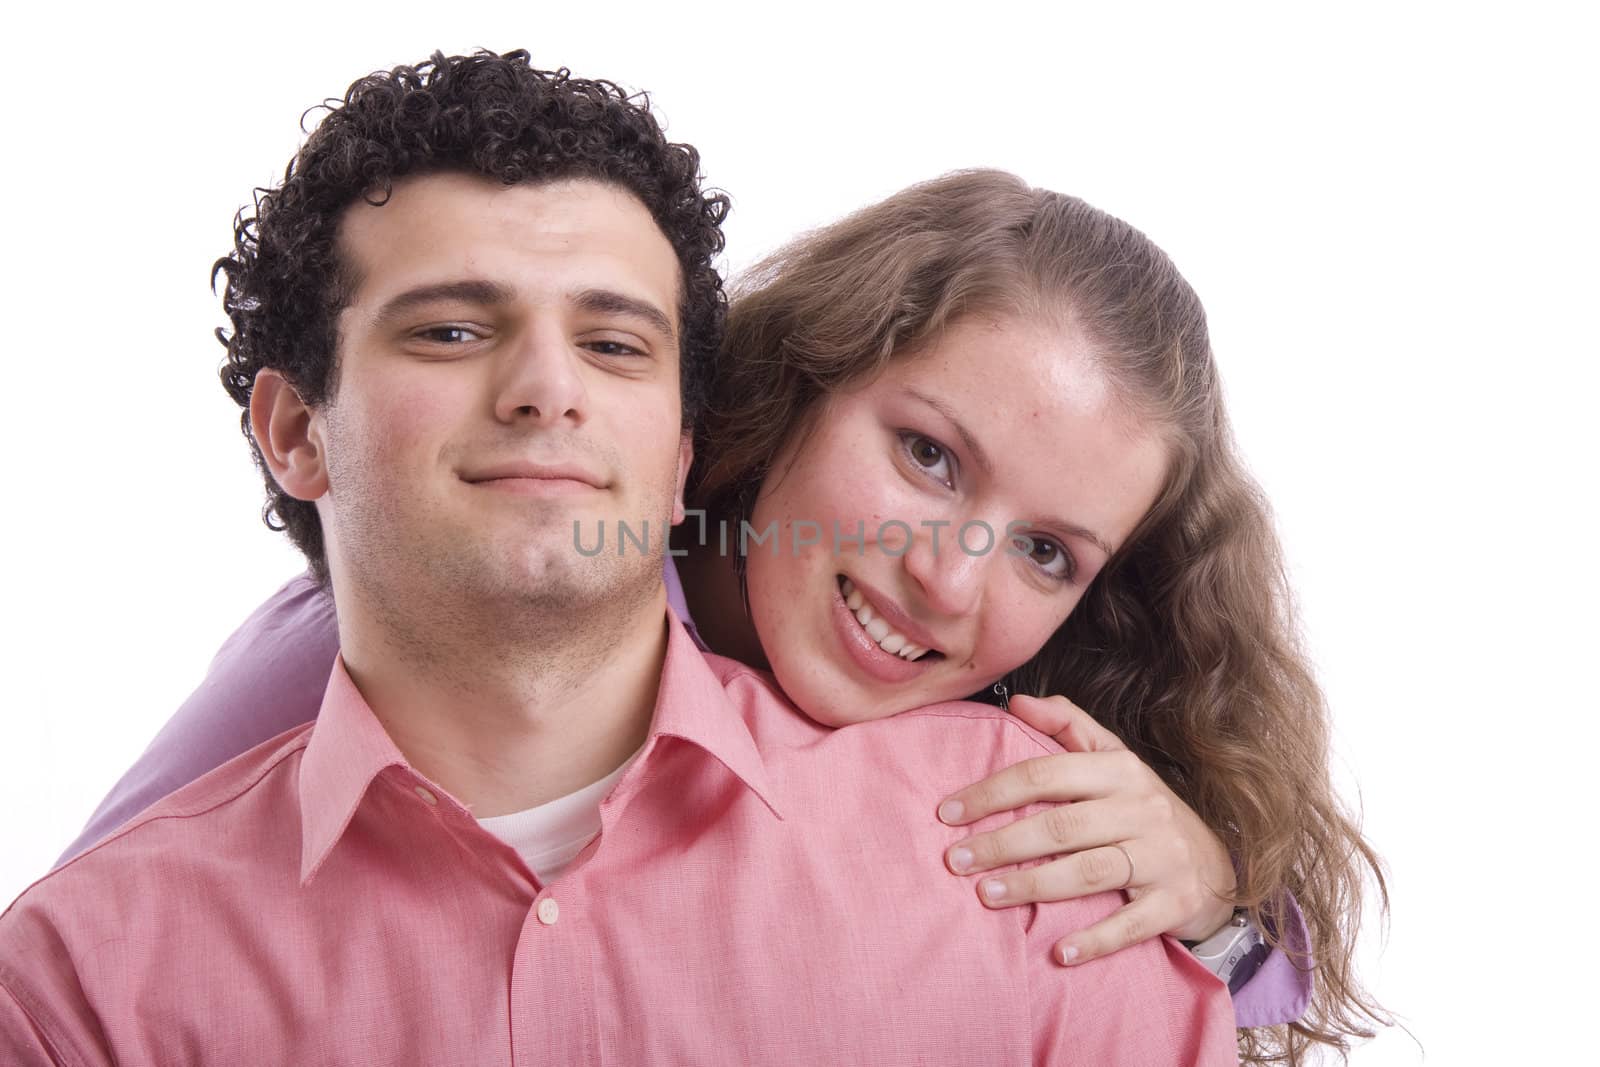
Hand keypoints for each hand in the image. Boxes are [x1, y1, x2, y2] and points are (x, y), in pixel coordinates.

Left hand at [938, 694, 1235, 964]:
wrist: (1217, 862)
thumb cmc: (1143, 808)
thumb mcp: (1113, 758)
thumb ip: (1067, 724)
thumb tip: (1017, 701)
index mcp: (1120, 770)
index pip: (1046, 774)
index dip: (993, 792)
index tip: (948, 812)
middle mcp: (1142, 809)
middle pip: (1061, 825)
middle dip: (1002, 843)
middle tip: (955, 860)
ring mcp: (1162, 857)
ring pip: (1089, 871)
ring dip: (1034, 885)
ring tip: (986, 894)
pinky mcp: (1175, 902)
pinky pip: (1132, 923)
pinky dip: (1096, 940)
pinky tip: (1060, 953)